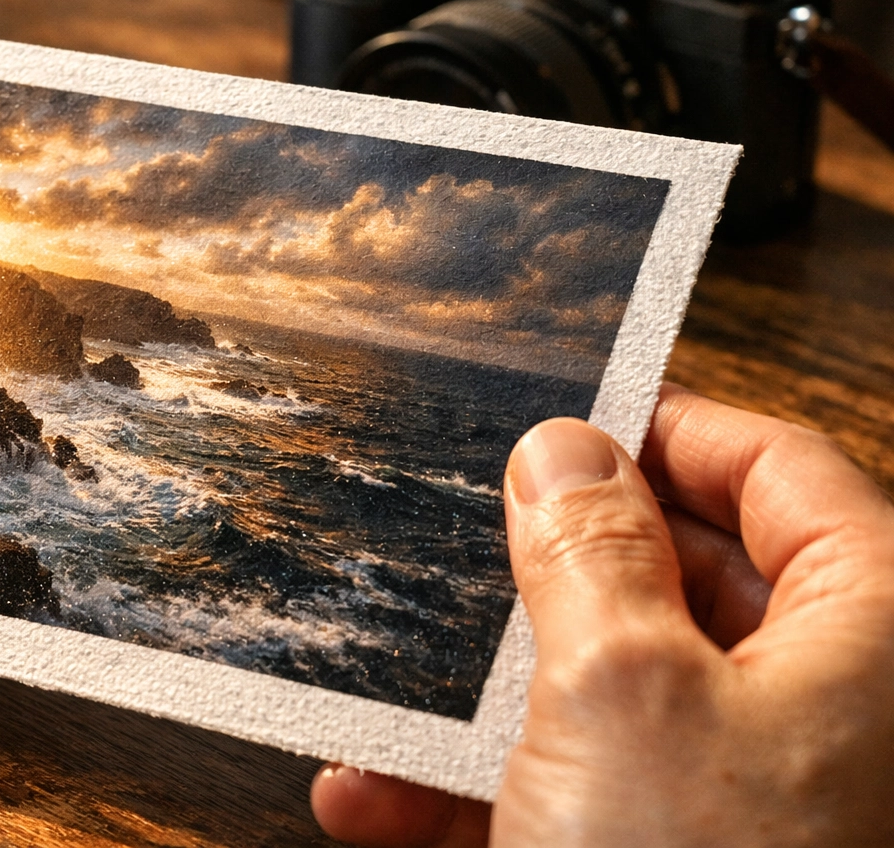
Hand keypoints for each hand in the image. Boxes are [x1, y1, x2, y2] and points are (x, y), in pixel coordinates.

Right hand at [311, 383, 893, 846]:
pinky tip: (371, 797)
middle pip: (685, 583)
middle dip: (550, 572)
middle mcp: (828, 713)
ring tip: (385, 685)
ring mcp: (753, 799)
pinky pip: (580, 797)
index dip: (664, 428)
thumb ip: (589, 547)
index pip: (778, 471)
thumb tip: (563, 450)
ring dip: (483, 699)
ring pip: (612, 699)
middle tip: (462, 543)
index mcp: (874, 637)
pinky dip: (477, 793)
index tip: (560, 416)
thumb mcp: (620, 688)